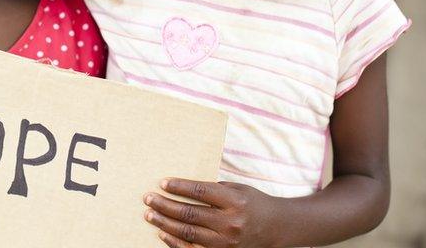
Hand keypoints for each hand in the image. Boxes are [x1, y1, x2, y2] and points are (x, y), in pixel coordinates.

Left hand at [144, 178, 282, 247]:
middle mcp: (230, 223)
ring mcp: (226, 242)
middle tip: (148, 198)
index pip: (201, 191)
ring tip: (149, 214)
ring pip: (188, 233)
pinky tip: (163, 232)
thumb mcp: (237, 189)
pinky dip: (175, 242)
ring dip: (165, 223)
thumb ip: (213, 189)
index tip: (163, 183)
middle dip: (165, 205)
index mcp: (235, 201)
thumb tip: (180, 187)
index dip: (180, 187)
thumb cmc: (253, 203)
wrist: (276, 228)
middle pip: (190, 213)